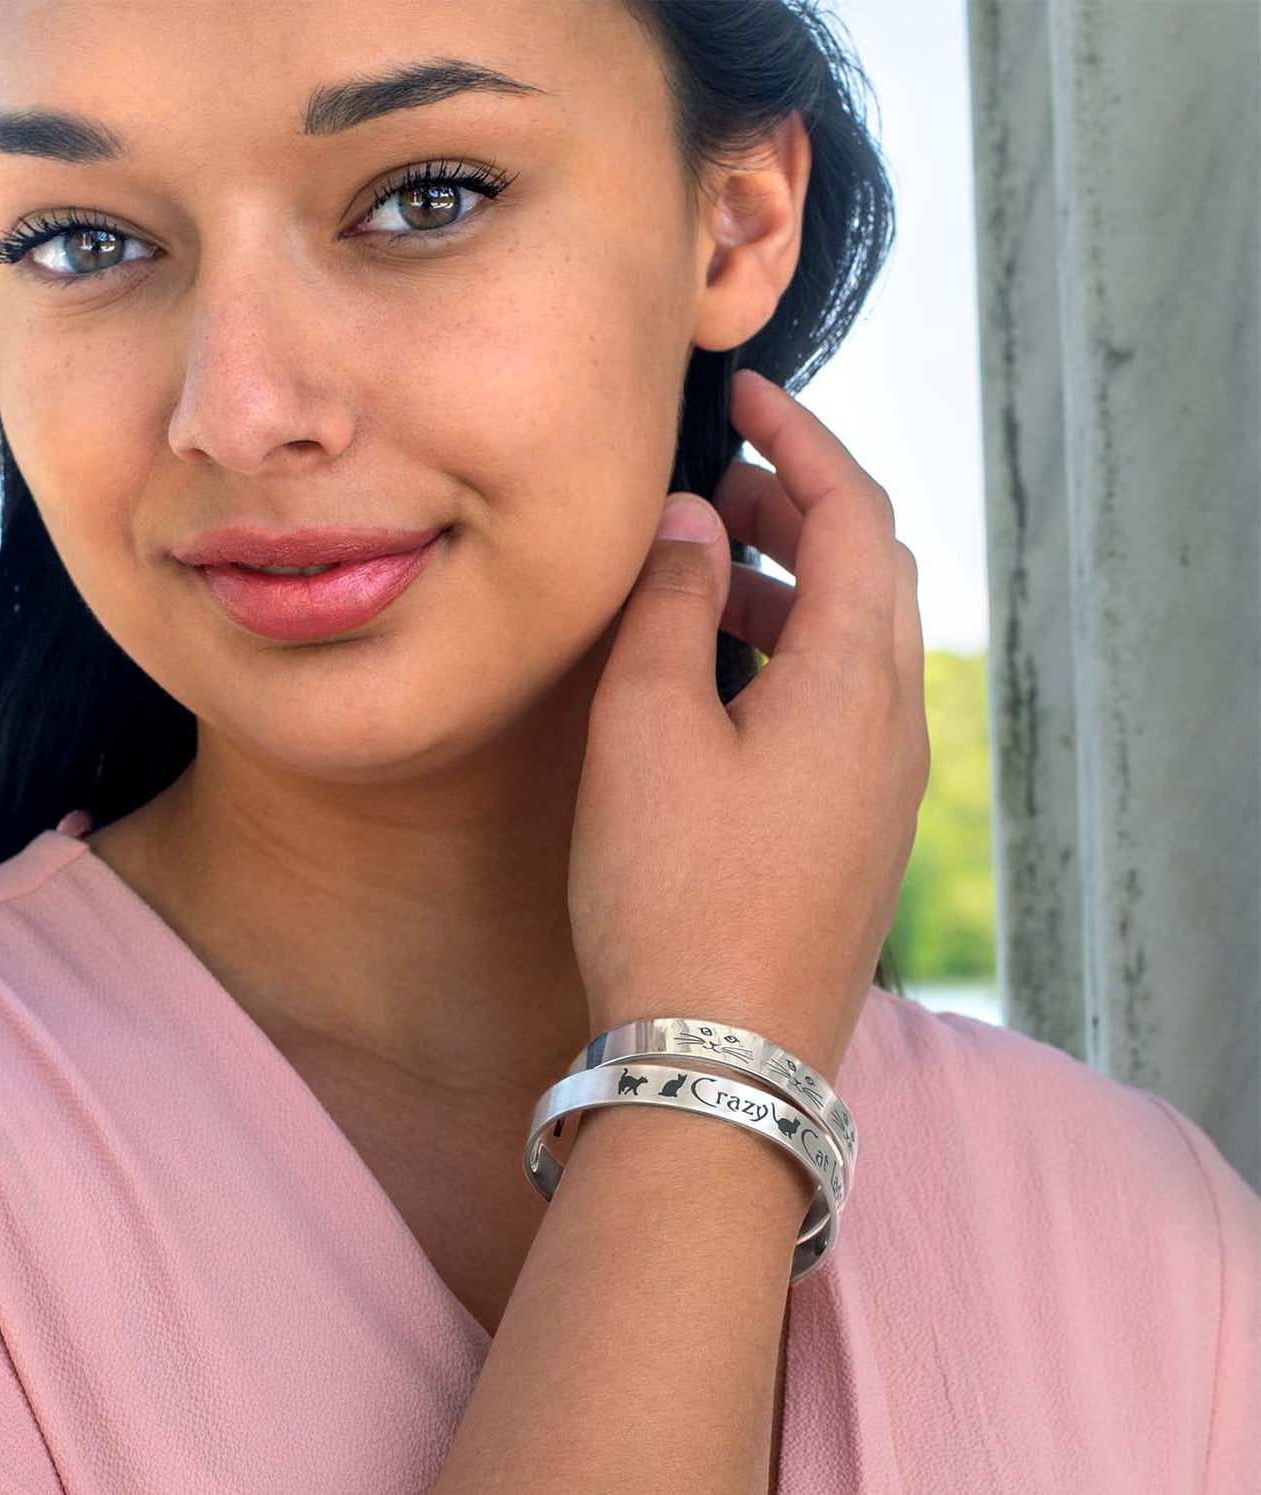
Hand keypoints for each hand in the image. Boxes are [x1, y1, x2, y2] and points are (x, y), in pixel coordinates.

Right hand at [569, 369, 930, 1086]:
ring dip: (787, 591)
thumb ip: (666, 606)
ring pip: (852, 648)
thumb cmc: (675, 894)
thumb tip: (684, 521)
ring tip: (700, 579)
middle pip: (867, 575)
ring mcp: (883, 792)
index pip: (855, 513)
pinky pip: (838, 713)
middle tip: (713, 487)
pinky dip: (787, 662)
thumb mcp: (646, 729)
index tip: (746, 395)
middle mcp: (891, 727)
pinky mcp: (855, 842)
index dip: (801, 440)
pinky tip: (718, 687)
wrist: (720, 1057)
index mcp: (855, 679)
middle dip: (795, 512)